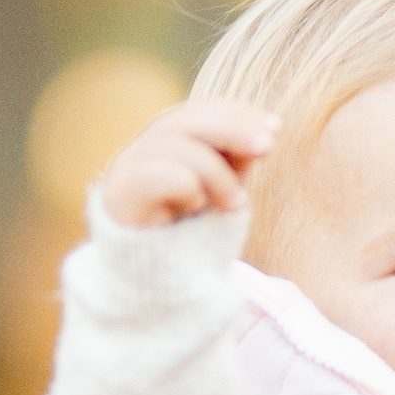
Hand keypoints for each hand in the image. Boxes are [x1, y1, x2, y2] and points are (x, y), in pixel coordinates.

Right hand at [102, 99, 276, 229]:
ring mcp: (127, 168)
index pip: (202, 112)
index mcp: (169, 141)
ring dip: (214, 172)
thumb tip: (268, 131)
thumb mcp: (223, 190)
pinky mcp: (119, 196)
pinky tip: (198, 205)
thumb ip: (238, 160)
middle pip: (186, 120)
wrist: (157, 282)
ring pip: (173, 146)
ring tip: (238, 204)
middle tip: (268, 145)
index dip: (237, 114)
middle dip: (232, 128)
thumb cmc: (192, 234)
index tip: (275, 127)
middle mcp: (145, 148)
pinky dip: (183, 184)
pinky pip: (151, 176)